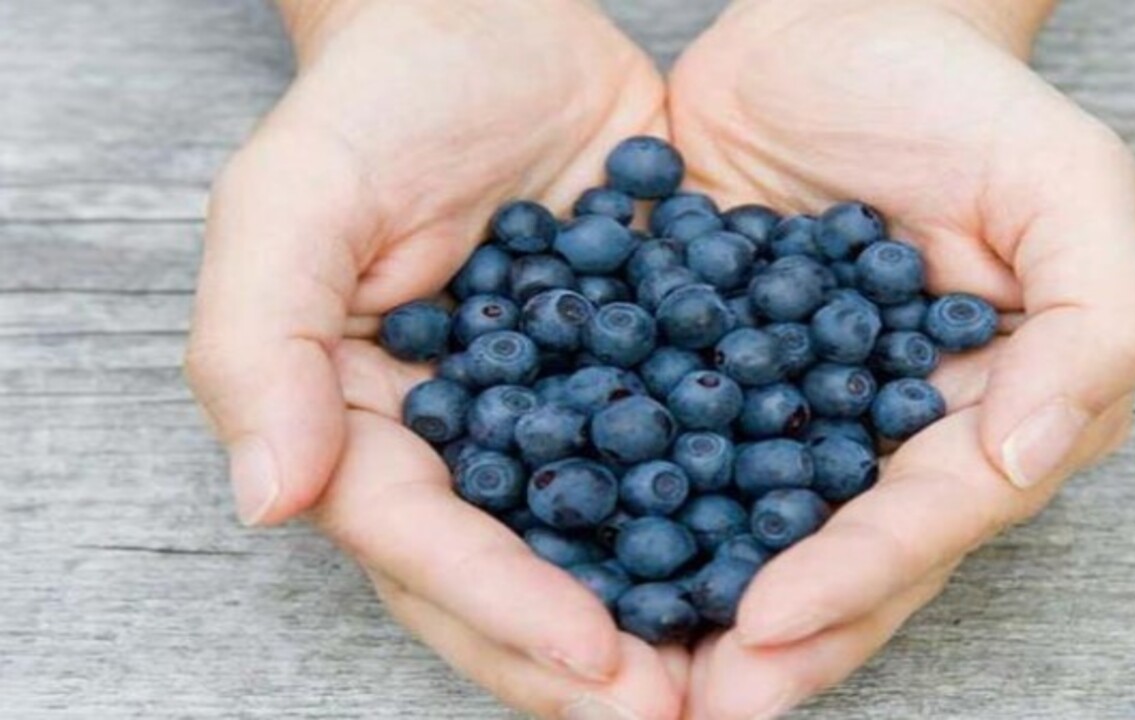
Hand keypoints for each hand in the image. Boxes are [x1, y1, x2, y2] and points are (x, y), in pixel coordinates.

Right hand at [185, 1, 684, 715]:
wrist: (489, 25)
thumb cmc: (377, 107)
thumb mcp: (289, 204)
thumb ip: (261, 347)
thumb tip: (268, 501)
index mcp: (372, 433)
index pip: (428, 548)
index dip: (504, 612)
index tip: (593, 662)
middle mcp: (468, 451)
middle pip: (522, 579)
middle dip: (594, 660)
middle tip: (681, 715)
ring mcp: (560, 418)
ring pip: (611, 544)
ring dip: (673, 617)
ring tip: (748, 671)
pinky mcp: (642, 372)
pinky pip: (688, 453)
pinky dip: (736, 509)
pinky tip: (797, 549)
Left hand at [668, 0, 1134, 715]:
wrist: (835, 22)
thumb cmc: (960, 97)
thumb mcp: (1066, 186)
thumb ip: (1093, 323)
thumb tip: (1032, 455)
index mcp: (984, 414)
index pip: (922, 521)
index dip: (853, 580)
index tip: (767, 624)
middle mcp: (882, 436)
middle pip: (831, 558)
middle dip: (765, 639)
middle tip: (686, 710)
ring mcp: (786, 410)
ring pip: (740, 527)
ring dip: (682, 602)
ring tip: (616, 666)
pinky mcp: (703, 366)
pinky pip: (664, 444)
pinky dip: (618, 499)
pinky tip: (560, 547)